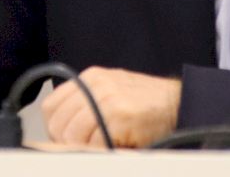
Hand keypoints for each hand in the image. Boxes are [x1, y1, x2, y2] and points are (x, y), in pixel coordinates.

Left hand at [41, 66, 180, 148]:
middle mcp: (95, 85)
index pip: (51, 106)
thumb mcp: (111, 91)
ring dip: (85, 147)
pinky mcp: (119, 115)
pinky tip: (115, 145)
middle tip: (85, 146)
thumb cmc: (145, 102)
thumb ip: (86, 102)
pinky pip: (94, 143)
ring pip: (72, 135)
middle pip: (59, 123)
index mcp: (90, 78)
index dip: (55, 127)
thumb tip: (61, 128)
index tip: (65, 138)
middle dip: (68, 142)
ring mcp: (106, 99)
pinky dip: (101, 150)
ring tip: (103, 145)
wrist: (178, 103)